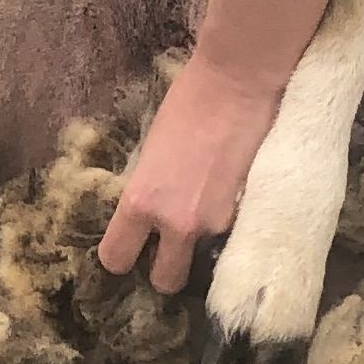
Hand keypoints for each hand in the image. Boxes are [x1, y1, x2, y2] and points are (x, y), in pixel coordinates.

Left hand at [98, 54, 283, 294]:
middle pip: (164, 281)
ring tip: (202, 228)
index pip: (116, 259)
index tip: (128, 248)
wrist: (239, 82)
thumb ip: (146, 190)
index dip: (120, 257)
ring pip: (202, 267)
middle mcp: (177, 223)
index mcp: (141, 202)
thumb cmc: (188, 101)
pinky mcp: (247, 216)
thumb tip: (147, 214)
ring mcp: (216, 224)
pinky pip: (229, 244)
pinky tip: (227, 209)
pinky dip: (226, 236)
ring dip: (198, 255)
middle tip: (168, 249)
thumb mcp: (150, 151)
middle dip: (163, 270)